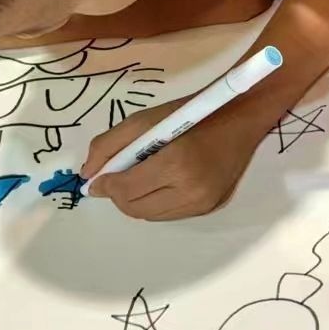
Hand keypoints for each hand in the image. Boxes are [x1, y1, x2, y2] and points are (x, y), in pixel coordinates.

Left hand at [82, 96, 265, 220]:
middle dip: (120, 195)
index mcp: (175, 163)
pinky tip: (163, 183)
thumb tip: (89, 176)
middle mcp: (191, 190)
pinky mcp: (211, 207)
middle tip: (121, 176)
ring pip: (151, 216)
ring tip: (144, 177)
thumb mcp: (144, 119)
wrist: (240, 117)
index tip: (100, 177)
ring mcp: (203, 202)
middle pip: (135, 209)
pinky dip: (158, 203)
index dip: (106, 185)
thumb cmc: (190, 113)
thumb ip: (108, 145)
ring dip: (138, 201)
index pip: (126, 190)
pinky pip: (171, 215)